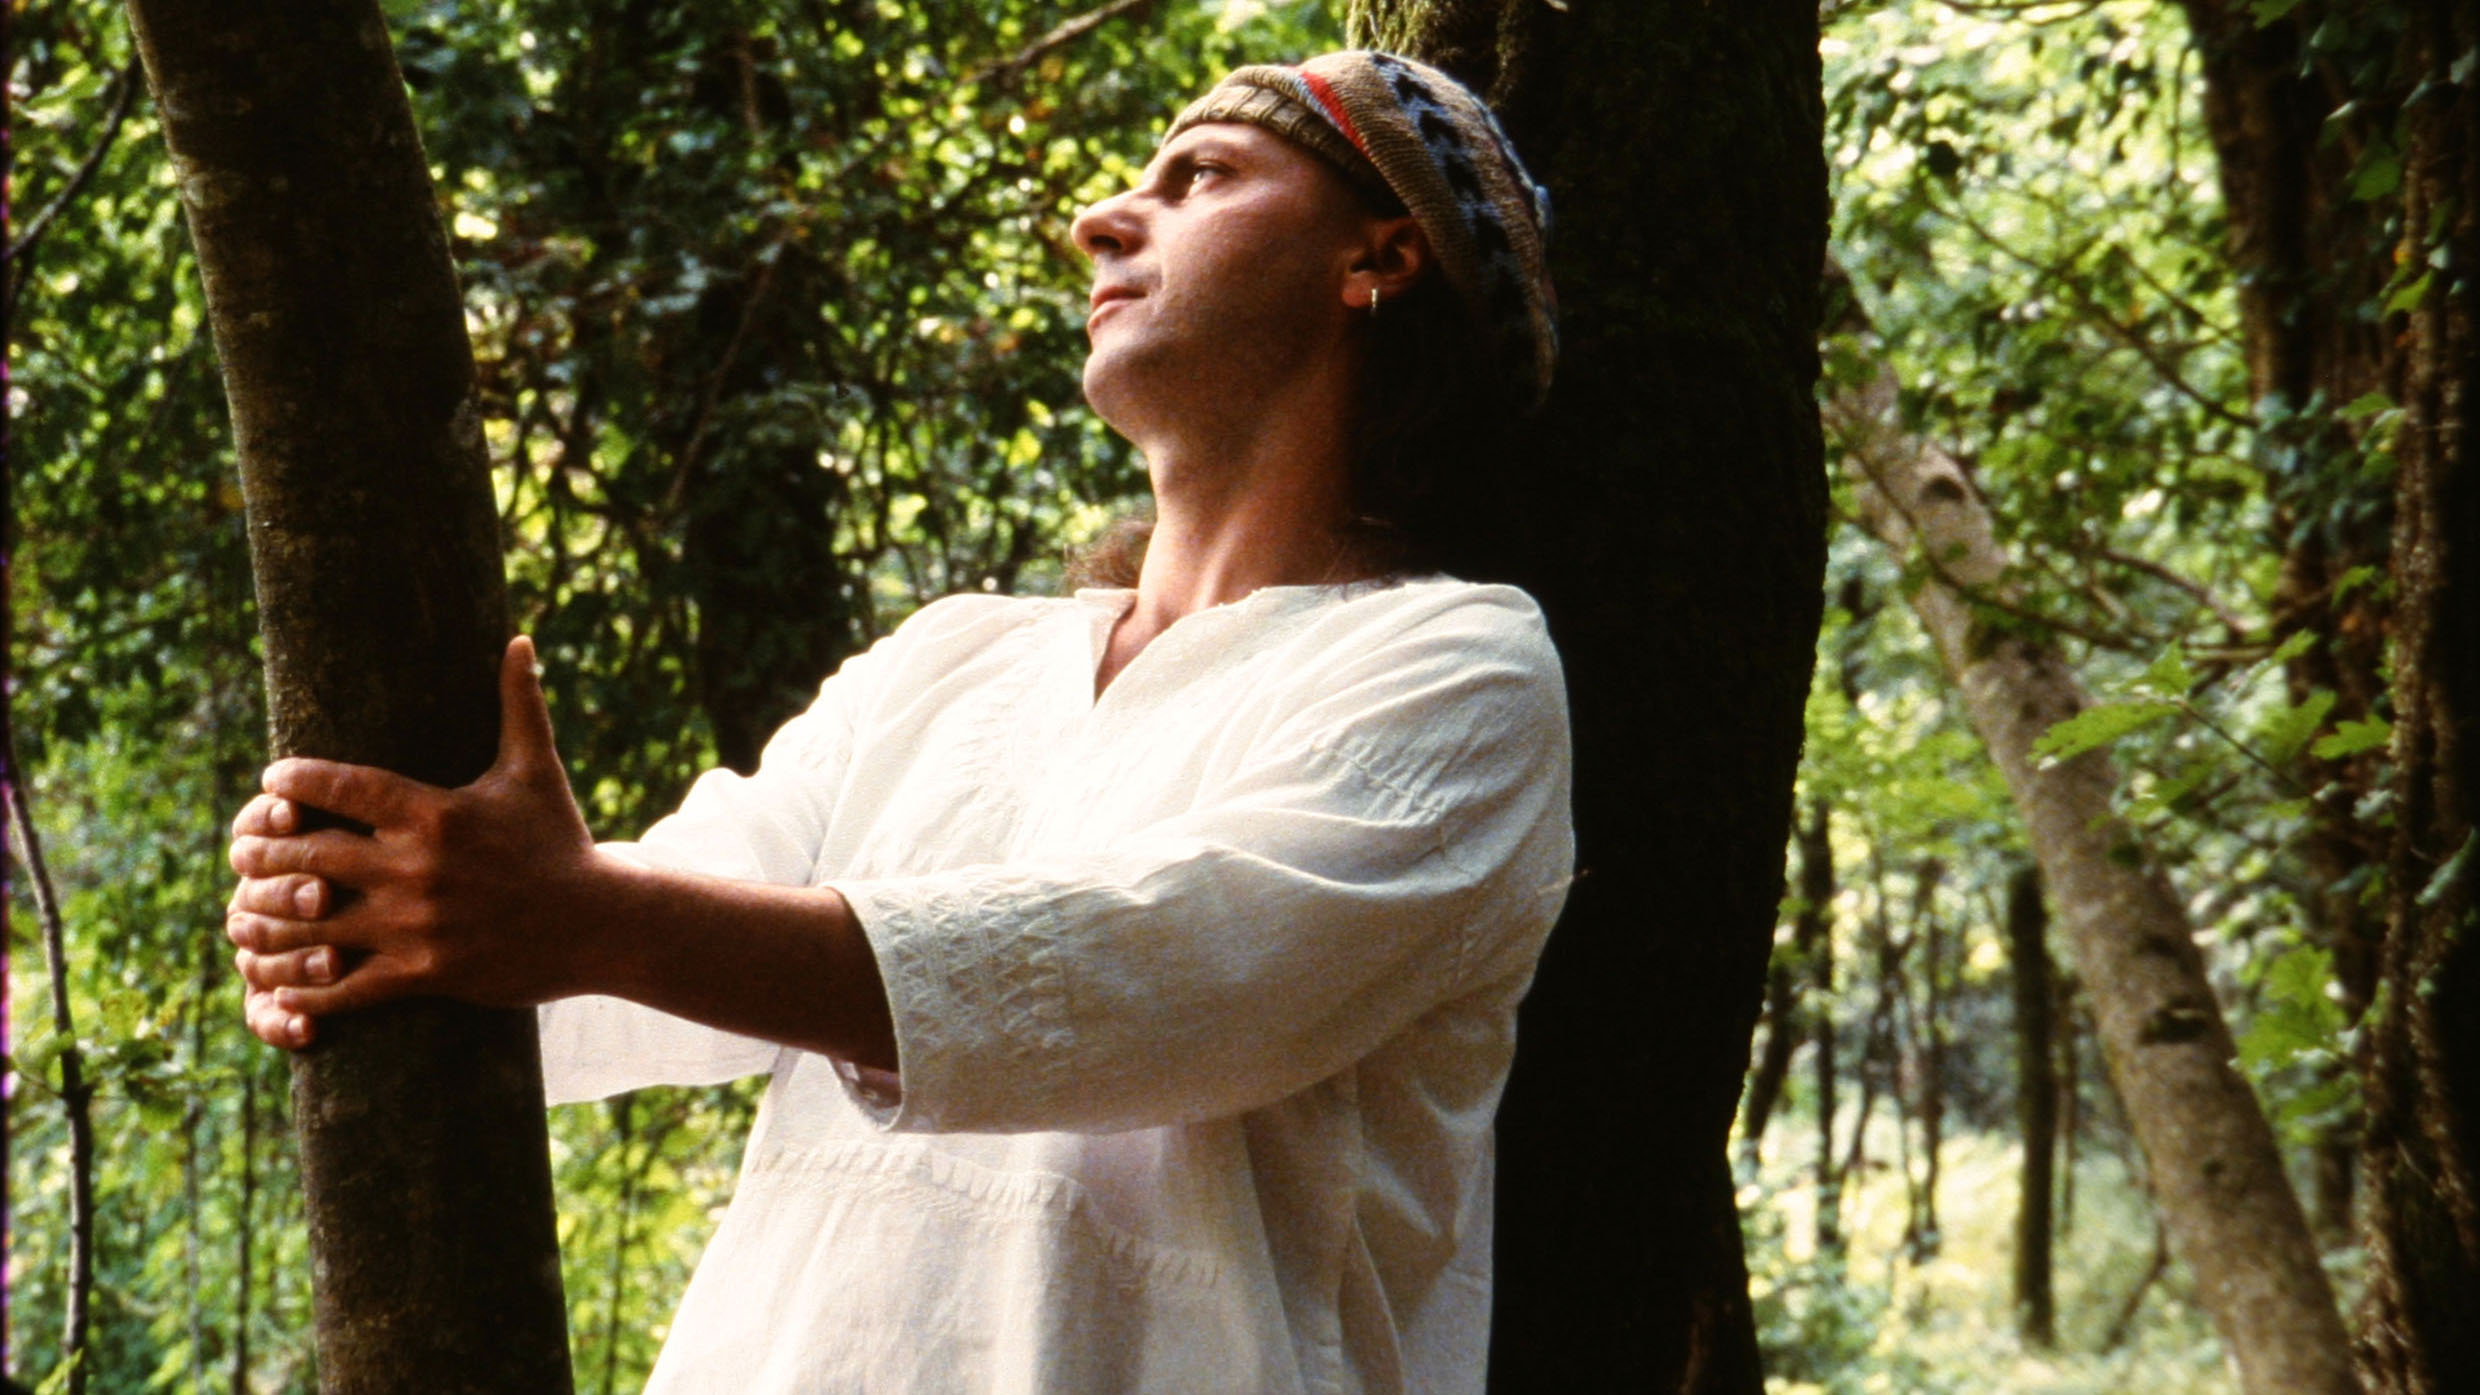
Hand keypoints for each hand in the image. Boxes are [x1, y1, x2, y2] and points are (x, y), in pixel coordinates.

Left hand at [227, 635, 600, 1047]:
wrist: (603, 924)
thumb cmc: (561, 842)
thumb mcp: (537, 770)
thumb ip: (518, 704)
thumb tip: (517, 639)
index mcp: (436, 813)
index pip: (341, 787)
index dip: (293, 781)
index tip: (270, 782)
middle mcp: (419, 867)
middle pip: (307, 856)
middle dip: (259, 854)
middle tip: (240, 853)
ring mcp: (419, 925)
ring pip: (311, 925)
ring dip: (263, 922)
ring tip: (238, 915)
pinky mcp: (426, 974)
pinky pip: (343, 985)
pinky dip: (300, 986)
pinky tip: (274, 982)